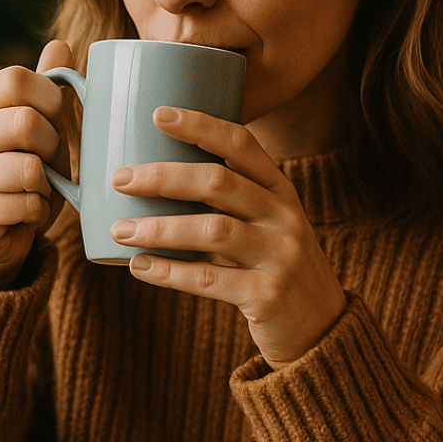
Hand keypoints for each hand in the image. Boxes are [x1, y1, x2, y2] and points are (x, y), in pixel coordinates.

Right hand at [0, 40, 72, 286]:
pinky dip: (40, 212)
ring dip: (48, 184)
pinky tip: (27, 214)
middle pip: (26, 122)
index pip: (17, 78)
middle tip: (48, 164)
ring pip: (29, 168)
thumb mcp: (39, 130)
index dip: (51, 99)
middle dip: (53, 147)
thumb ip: (46, 90)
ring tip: (37, 190)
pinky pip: (26, 204)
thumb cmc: (24, 177)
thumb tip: (62, 45)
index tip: (54, 122)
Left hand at [110, 107, 346, 368]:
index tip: (159, 114)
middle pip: (219, 183)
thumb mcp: (265, 225)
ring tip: (120, 229)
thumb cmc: (274, 266)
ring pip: (212, 231)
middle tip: (120, 179)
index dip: (201, 126)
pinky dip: (169, 272)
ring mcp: (280, 256)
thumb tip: (149, 181)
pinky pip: (209, 280)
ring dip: (160, 228)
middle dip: (164, 177)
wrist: (322, 327)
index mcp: (280, 191)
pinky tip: (139, 267)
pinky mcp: (268, 296)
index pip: (242, 145)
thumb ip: (226, 205)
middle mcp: (284, 217)